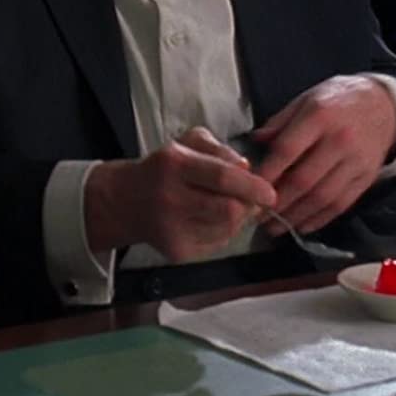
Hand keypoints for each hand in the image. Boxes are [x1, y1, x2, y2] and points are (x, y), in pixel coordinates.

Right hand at [84, 127, 276, 261]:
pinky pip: (217, 244)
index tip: (270, 193)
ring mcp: (172, 229)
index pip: (222, 178)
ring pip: (226, 230)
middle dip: (248, 206)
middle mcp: (171, 198)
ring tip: (228, 206)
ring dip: (237, 219)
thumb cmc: (163, 168)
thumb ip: (220, 150)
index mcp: (175, 165)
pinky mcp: (176, 251)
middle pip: (228, 210)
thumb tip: (246, 168)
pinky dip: (223, 232)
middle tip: (251, 200)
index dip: (252, 186)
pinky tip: (211, 220)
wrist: (126, 201)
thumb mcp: (187, 143)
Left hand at [252, 76, 395, 233]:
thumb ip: (281, 121)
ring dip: (296, 216)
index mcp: (320, 116)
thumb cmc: (338, 100)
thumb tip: (255, 141)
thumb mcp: (307, 99)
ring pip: (322, 197)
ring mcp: (356, 162)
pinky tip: (302, 226)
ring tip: (275, 227)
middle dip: (278, 202)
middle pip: (304, 179)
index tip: (249, 190)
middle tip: (258, 216)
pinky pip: (341, 204)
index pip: (288, 150)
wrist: (385, 106)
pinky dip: (319, 219)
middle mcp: (340, 140)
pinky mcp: (367, 178)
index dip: (267, 173)